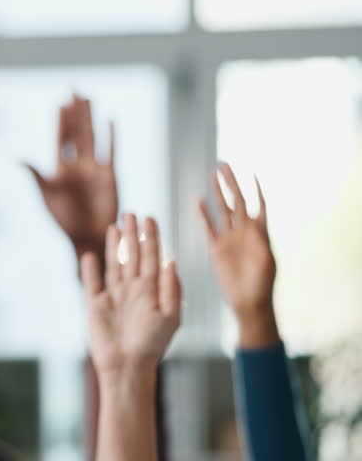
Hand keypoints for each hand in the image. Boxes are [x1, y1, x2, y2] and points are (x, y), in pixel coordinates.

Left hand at [28, 95, 117, 254]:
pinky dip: (110, 136)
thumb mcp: (47, 196)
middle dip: (74, 113)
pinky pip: (110, 152)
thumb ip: (35, 176)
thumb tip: (18, 158)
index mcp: (60, 169)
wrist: (87, 238)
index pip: (60, 139)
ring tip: (88, 98)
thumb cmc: (65, 221)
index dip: (60, 121)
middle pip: (76, 133)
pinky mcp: (109, 175)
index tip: (59, 102)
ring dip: (90, 118)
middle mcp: (77, 165)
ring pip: (92, 137)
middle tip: (72, 90)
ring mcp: (94, 168)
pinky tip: (110, 120)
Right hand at [82, 214, 180, 376]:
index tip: (150, 218)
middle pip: (133, 255)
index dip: (151, 237)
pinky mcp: (95, 305)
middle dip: (132, 234)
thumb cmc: (153, 345)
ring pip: (115, 264)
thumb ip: (172, 288)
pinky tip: (90, 254)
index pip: (153, 257)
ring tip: (115, 226)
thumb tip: (172, 260)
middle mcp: (133, 289)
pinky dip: (90, 268)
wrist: (127, 367)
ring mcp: (114, 296)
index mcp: (152, 290)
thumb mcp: (171, 316)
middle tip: (131, 213)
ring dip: (114, 245)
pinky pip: (91, 282)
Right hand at [199, 162, 277, 347]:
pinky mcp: (216, 248)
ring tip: (212, 175)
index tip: (251, 173)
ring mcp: (229, 238)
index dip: (256, 189)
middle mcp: (244, 232)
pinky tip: (199, 201)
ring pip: (222, 209)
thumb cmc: (262, 284)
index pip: (258, 204)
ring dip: (218, 192)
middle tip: (224, 165)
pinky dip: (204, 214)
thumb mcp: (267, 260)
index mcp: (259, 232)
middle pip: (237, 201)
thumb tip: (255, 219)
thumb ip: (261, 239)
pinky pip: (209, 227)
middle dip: (231, 183)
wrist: (248, 302)